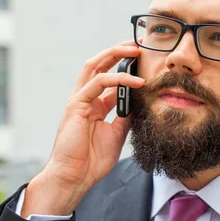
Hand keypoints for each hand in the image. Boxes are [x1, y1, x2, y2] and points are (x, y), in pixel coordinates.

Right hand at [22, 41, 143, 216]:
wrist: (75, 177)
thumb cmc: (91, 160)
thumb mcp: (116, 135)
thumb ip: (124, 117)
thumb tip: (139, 103)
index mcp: (95, 105)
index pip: (110, 77)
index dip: (126, 67)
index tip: (144, 59)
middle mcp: (86, 98)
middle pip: (100, 65)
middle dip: (118, 51)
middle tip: (139, 44)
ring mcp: (79, 100)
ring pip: (95, 66)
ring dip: (115, 55)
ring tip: (135, 50)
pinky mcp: (76, 105)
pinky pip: (97, 84)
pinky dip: (117, 79)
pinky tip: (135, 81)